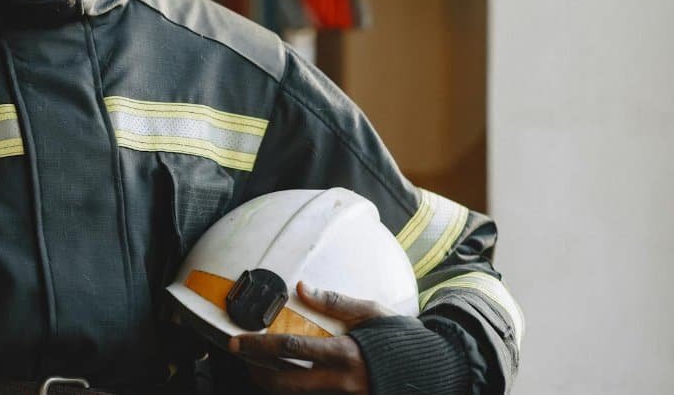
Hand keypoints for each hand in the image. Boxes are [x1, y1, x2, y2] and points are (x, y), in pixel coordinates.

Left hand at [228, 281, 396, 394]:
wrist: (433, 371)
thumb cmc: (403, 339)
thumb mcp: (372, 312)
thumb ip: (336, 302)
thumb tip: (303, 288)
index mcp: (344, 353)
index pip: (292, 349)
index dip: (260, 346)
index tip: (239, 340)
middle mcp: (340, 381)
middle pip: (285, 382)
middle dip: (257, 372)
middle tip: (242, 358)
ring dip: (272, 382)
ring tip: (258, 366)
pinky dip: (295, 388)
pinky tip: (286, 376)